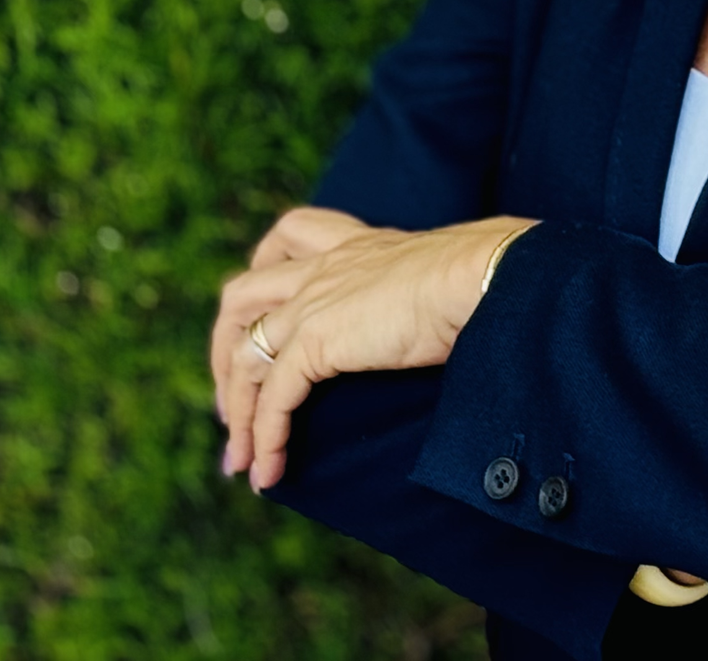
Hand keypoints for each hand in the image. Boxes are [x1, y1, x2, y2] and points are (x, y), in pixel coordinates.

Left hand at [210, 207, 531, 491]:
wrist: (483, 274)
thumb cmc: (483, 275)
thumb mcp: (444, 277)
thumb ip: (431, 291)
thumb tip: (460, 318)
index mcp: (356, 245)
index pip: (290, 235)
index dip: (265, 272)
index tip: (265, 320)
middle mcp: (325, 266)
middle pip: (241, 294)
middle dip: (224, 349)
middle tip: (232, 401)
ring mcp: (315, 300)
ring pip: (244, 352)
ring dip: (235, 409)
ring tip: (241, 458)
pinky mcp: (318, 340)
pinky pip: (273, 396)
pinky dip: (264, 436)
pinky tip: (269, 471)